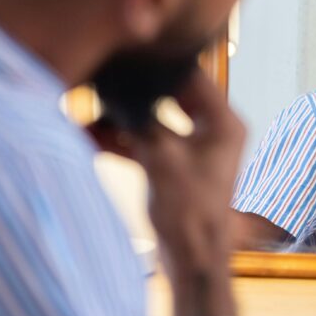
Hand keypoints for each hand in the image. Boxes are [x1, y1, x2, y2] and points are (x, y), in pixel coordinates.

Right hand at [87, 70, 245, 315]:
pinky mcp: (177, 168)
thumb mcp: (160, 156)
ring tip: (91, 109)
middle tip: (109, 79)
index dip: (162, 65)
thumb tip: (118, 93)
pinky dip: (125, 141)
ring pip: (156, 122)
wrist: (191, 261)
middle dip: (138, 92)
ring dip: (125, 120)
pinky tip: (91, 134)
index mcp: (224, 122)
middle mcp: (214, 131)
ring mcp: (196, 150)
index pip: (193, 77)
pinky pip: (149, 144)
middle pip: (172, 97)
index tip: (133, 54)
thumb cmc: (188, 210)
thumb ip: (140, 120)